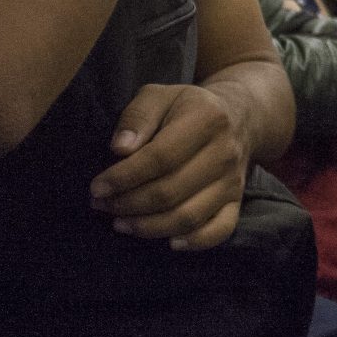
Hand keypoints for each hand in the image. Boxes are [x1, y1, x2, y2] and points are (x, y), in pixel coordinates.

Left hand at [90, 84, 249, 250]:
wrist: (240, 116)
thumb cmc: (188, 107)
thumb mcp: (161, 95)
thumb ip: (138, 116)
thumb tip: (120, 149)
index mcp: (207, 119)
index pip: (160, 157)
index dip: (124, 177)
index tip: (97, 187)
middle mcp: (225, 152)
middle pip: (170, 191)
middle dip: (128, 204)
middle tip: (102, 205)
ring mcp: (233, 180)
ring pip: (188, 216)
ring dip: (148, 226)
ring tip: (120, 223)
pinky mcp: (236, 201)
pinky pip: (220, 230)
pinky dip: (195, 242)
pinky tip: (169, 242)